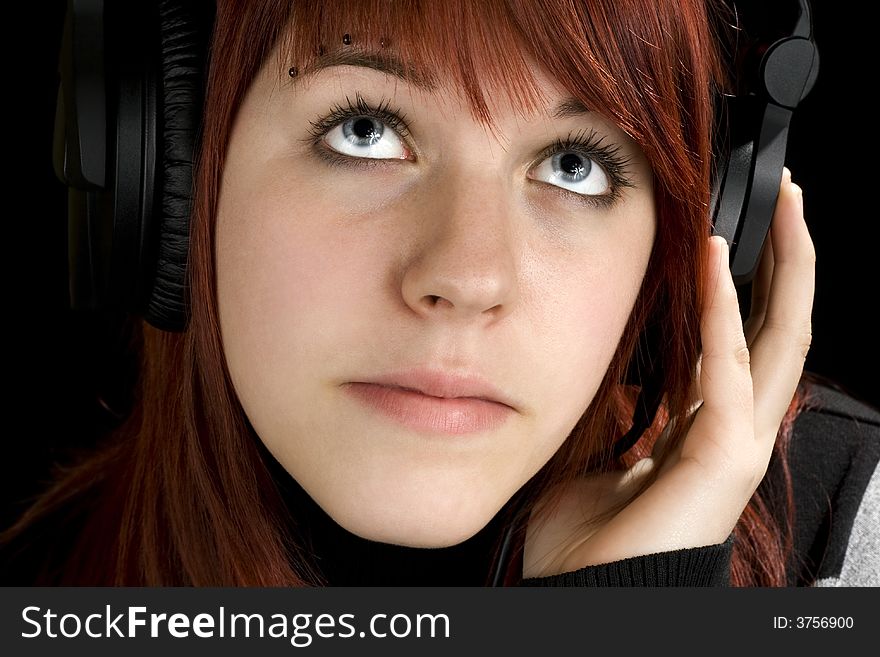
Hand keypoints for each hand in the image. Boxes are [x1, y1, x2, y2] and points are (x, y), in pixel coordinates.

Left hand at [523, 168, 813, 577]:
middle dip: (791, 262)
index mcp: (703, 427)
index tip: (737, 232)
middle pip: (781, 330)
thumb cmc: (588, 537)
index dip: (748, 285)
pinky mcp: (725, 457)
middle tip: (789, 199)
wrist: (582, 594)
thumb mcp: (602, 450)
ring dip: (784, 267)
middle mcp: (730, 429)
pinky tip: (717, 263)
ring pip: (780, 340)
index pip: (742, 340)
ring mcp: (736, 443)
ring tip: (784, 207)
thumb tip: (618, 377)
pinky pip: (730, 370)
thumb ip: (622, 410)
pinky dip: (724, 312)